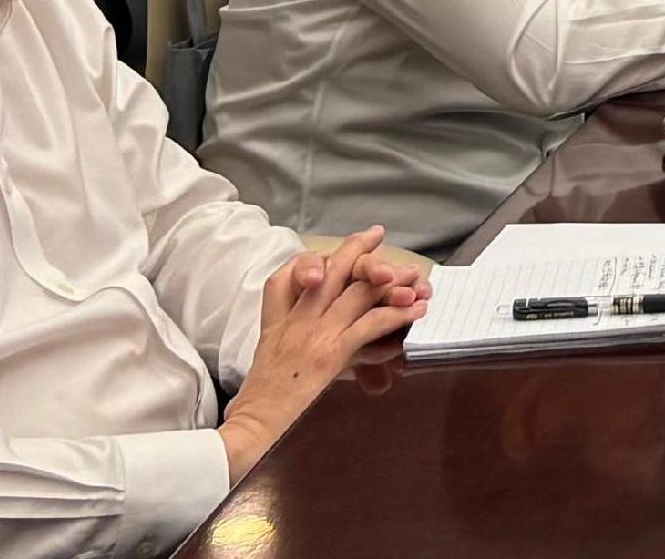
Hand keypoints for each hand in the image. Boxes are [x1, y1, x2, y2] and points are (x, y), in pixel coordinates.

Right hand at [220, 230, 424, 475]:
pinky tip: (415, 311)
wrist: (249, 431)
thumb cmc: (256, 410)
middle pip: (327, 272)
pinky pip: (369, 323)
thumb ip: (284, 348)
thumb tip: (310, 348)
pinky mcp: (330, 353)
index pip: (283, 279)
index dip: (309, 261)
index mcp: (274, 326)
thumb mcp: (263, 369)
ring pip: (355, 292)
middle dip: (355, 250)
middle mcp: (293, 323)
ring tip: (414, 277)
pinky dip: (397, 314)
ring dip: (390, 282)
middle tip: (376, 234)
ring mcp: (312, 334)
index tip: (329, 251)